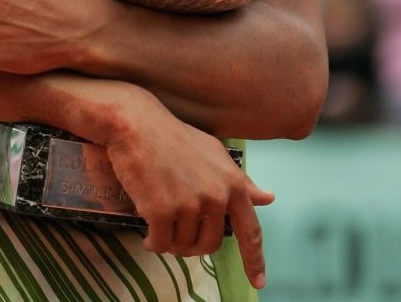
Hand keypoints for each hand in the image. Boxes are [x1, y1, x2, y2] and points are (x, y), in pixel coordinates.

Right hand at [93, 87, 273, 289]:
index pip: (251, 231)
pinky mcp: (162, 211)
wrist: (136, 123)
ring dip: (171, 240)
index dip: (255, 260)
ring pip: (183, 245)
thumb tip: (269, 198)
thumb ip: (239, 180)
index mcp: (232, 184)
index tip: (259, 283)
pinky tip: (147, 233)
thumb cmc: (172, 135)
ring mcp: (189, 205)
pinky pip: (160, 244)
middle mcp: (215, 197)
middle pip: (210, 244)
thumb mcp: (212, 152)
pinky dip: (152, 242)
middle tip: (177, 228)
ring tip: (160, 221)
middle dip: (192, 242)